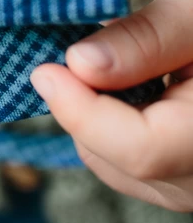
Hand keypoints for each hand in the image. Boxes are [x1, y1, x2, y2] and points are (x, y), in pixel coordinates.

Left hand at [31, 0, 192, 211]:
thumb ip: (146, 38)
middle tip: (85, 46)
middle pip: (118, 159)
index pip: (142, 150)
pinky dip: (110, 126)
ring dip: (94, 114)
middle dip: (83, 104)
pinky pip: (126, 166)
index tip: (44, 71)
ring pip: (113, 165)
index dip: (82, 112)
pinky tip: (129, 84)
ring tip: (118, 60)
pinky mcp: (182, 184)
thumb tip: (79, 64)